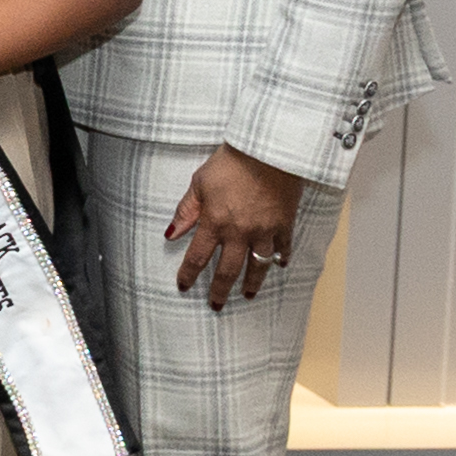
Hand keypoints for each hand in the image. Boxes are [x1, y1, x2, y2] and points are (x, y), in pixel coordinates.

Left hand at [171, 142, 308, 307]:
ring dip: (252, 282)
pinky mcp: (285, 223)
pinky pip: (283, 247)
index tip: (183, 286)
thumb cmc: (230, 163)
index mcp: (215, 222)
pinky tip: (278, 265)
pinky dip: (281, 258)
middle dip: (219, 290)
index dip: (188, 274)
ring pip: (258, 265)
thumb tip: (171, 234)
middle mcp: (239, 232)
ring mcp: (265, 230)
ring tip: (248, 294)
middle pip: (228, 270)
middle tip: (216, 305)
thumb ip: (186, 211)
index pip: (197, 256)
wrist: (268, 151)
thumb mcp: (199, 183)